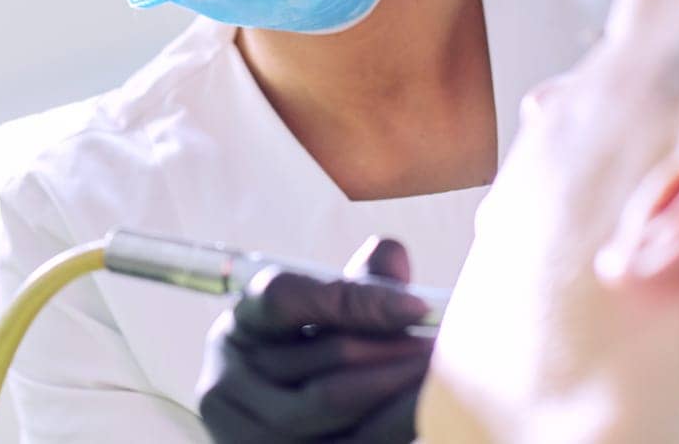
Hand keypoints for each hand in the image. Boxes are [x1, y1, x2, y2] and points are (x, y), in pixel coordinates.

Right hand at [197, 237, 431, 442]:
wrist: (277, 430)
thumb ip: (355, 286)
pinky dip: (393, 423)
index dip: (355, 298)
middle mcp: (231, 378)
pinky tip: (427, 410)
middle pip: (324, 352)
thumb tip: (390, 254)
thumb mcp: (321, 321)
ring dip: (400, 385)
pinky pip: (349, 442)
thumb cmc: (309, 364)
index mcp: (242, 326)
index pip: (285, 296)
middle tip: (447, 342)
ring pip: (333, 400)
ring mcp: (249, 429)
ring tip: (445, 372)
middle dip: (395, 345)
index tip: (418, 305)